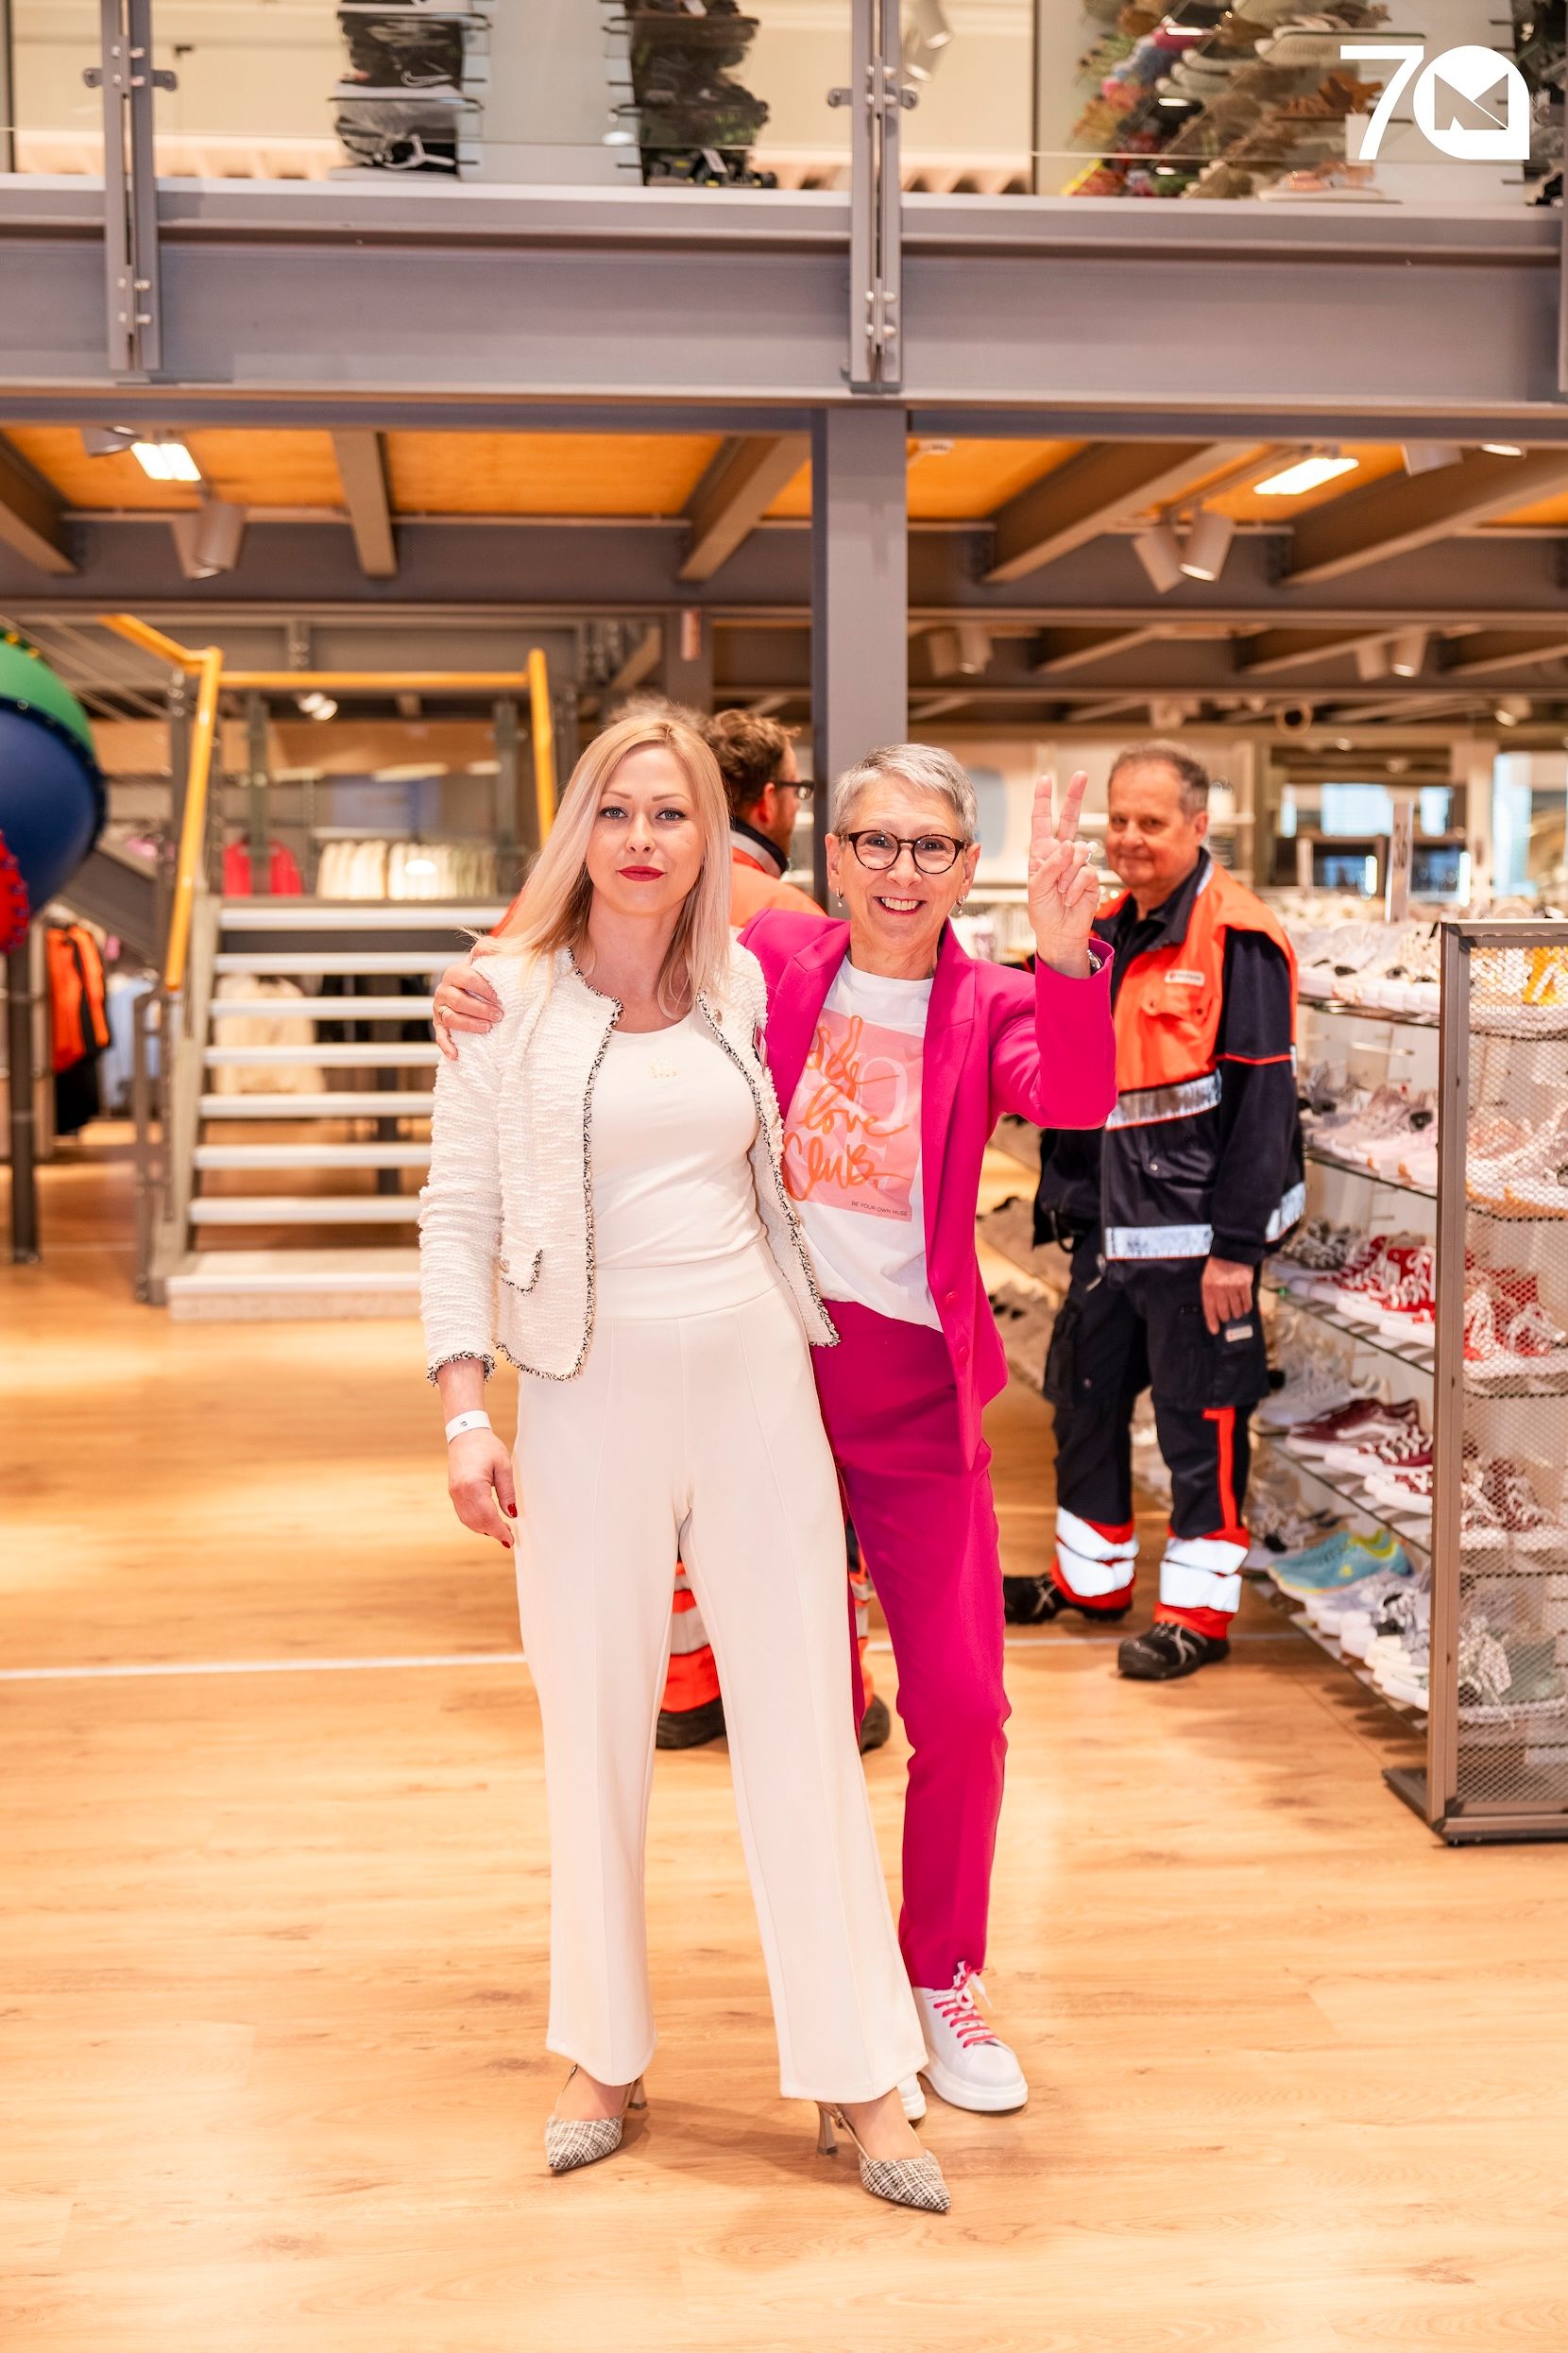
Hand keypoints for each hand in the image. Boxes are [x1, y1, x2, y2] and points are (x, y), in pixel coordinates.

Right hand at [432, 950, 503, 1061]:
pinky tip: (456, 1054)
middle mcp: (444, 990)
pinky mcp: (439, 1024)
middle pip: (458, 1001)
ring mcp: (440, 1008)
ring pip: (451, 1018)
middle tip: (498, 1016)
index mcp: (454, 973)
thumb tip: (489, 946)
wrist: (472, 988)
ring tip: (487, 1028)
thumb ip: (487, 949)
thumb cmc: (482, 975)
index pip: (466, 978)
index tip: (499, 998)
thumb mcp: (484, 959)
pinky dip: (446, 1046)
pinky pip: (440, 1036)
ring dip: (469, 1025)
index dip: (483, 988)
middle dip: (479, 1009)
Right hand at [447, 1429, 517, 1547]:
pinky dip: (476, 1522)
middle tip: (509, 1535)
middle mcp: (460, 1493)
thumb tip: (512, 1514)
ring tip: (501, 1529)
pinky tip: (488, 1520)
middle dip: (493, 1532)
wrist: (465, 1434)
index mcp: (473, 1486)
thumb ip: (508, 1492)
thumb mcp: (504, 1466)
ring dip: (484, 1529)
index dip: (500, 1531)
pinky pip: (463, 1514)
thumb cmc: (486, 1446)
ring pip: (469, 1521)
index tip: (510, 1540)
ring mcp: (454, 1494)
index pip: (488, 1517)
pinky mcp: (453, 1493)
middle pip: (477, 1523)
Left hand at [1026, 770, 1099, 977]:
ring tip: (1060, 892)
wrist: (1059, 932)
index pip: (1042, 822)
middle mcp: (1061, 854)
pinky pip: (1085, 872)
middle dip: (1075, 796)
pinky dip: (1075, 887)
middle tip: (1082, 774)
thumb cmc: (1043, 911)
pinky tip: (1070, 898)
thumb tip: (1070, 845)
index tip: (1046, 780)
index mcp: (1042, 853)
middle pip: (1070, 819)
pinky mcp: (1091, 876)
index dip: (1044, 801)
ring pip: (1077, 853)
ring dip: (1065, 876)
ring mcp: (1077, 864)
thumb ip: (1050, 866)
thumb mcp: (1036, 888)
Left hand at [1201, 1256, 1254, 1336]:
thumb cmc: (1217, 1268)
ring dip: (1237, 1314)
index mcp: (1208, 1288)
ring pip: (1236, 1310)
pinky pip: (1247, 1303)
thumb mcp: (1207, 1280)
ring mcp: (1233, 1288)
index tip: (1215, 1330)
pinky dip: (1246, 1308)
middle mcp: (1220, 1289)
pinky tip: (1245, 1307)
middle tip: (1228, 1316)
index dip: (1212, 1322)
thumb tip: (1214, 1313)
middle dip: (1226, 1317)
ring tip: (1236, 1312)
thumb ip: (1210, 1295)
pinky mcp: (1244, 1286)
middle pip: (1224, 1313)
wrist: (1231, 1252)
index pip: (1209, 1310)